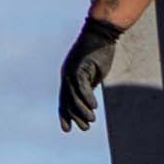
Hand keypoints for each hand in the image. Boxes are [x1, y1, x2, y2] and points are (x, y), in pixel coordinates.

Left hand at [54, 18, 127, 133]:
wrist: (100, 34)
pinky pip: (82, 86)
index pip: (63, 100)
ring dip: (82, 110)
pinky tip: (94, 107)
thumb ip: (88, 85)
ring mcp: (72, 71)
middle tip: (84, 128)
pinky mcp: (80, 67)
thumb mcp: (92, 73)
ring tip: (90, 121)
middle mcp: (66, 75)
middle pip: (67, 101)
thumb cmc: (98, 53)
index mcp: (68, 77)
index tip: (66, 129)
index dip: (64, 115)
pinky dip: (87, 98)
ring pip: (73, 96)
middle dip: (74, 117)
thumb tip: (88, 102)